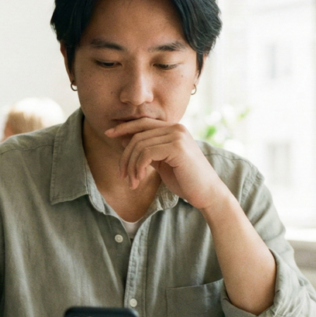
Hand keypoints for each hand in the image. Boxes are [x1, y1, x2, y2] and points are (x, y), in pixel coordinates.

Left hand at [105, 119, 227, 210]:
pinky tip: (139, 180)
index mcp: (173, 129)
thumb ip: (147, 151)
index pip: (143, 123)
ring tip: (132, 182)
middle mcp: (176, 128)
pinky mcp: (177, 147)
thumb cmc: (185, 180)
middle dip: (125, 156)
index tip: (108, 135)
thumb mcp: (161, 162)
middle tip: (122, 175)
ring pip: (140, 145)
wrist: (207, 194)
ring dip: (131, 166)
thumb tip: (124, 140)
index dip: (124, 127)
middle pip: (138, 135)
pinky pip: (146, 153)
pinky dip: (138, 168)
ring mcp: (177, 136)